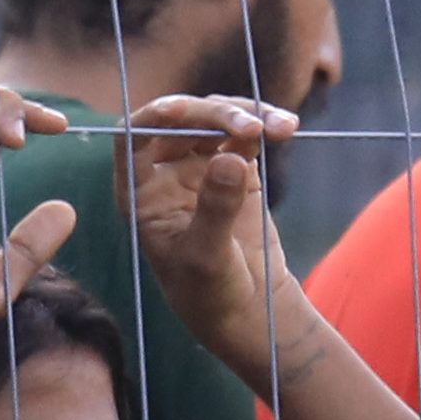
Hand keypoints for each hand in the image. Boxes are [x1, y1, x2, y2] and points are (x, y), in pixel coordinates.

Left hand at [123, 96, 297, 371]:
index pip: (134, 140)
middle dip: (214, 116)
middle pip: (181, 123)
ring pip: (215, 120)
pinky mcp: (235, 167)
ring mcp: (200, 167)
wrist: (248, 308)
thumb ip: (216, 208)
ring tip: (279, 128)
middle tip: (250, 127)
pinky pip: (245, 134)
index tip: (180, 111)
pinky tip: (287, 128)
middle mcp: (165, 173)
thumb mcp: (208, 257)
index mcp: (141, 193)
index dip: (153, 119)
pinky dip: (266, 126)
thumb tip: (230, 158)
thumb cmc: (211, 293)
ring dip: (245, 116)